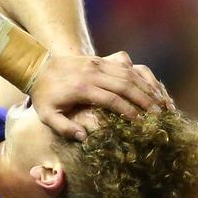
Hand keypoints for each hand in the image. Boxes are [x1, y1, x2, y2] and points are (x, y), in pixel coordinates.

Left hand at [29, 51, 167, 139]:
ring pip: (129, 73)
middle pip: (125, 85)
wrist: (37, 67)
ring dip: (147, 87)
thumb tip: (85, 137)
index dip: (128, 111)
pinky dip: (140, 75)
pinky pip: (125, 64)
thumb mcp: (47, 116)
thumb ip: (64, 128)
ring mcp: (97, 63)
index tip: (141, 124)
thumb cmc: (43, 96)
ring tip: (161, 102)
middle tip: (159, 115)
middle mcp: (92, 73)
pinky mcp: (100, 59)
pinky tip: (151, 85)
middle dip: (145, 100)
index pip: (111, 99)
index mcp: (81, 88)